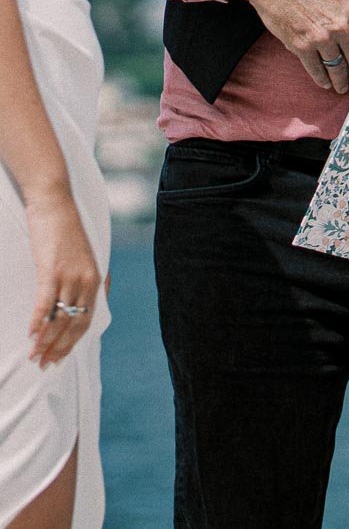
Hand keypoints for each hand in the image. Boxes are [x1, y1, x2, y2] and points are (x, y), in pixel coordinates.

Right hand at [25, 190, 99, 368]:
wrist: (55, 204)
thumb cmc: (66, 231)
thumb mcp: (87, 256)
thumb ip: (92, 278)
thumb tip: (97, 299)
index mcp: (95, 279)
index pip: (87, 319)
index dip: (74, 342)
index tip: (60, 358)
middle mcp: (86, 280)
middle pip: (76, 323)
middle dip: (60, 348)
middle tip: (45, 366)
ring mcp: (70, 275)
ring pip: (61, 316)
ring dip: (47, 340)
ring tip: (35, 357)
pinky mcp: (52, 269)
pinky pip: (46, 301)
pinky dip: (39, 321)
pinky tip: (31, 336)